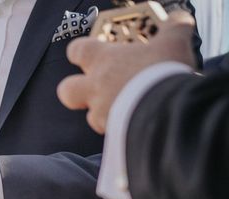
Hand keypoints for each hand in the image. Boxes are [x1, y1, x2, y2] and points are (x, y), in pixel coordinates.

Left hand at [57, 11, 196, 133]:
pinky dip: (118, 130)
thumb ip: (174, 28)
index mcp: (104, 60)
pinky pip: (109, 132)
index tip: (85, 52)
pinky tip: (134, 126)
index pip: (77, 50)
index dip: (79, 51)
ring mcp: (100, 112)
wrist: (164, 112)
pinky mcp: (110, 133)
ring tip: (124, 110)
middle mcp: (95, 87)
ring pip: (90, 115)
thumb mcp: (173, 42)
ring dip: (102, 113)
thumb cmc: (162, 73)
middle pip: (66, 90)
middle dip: (73, 90)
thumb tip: (179, 18)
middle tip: (90, 89)